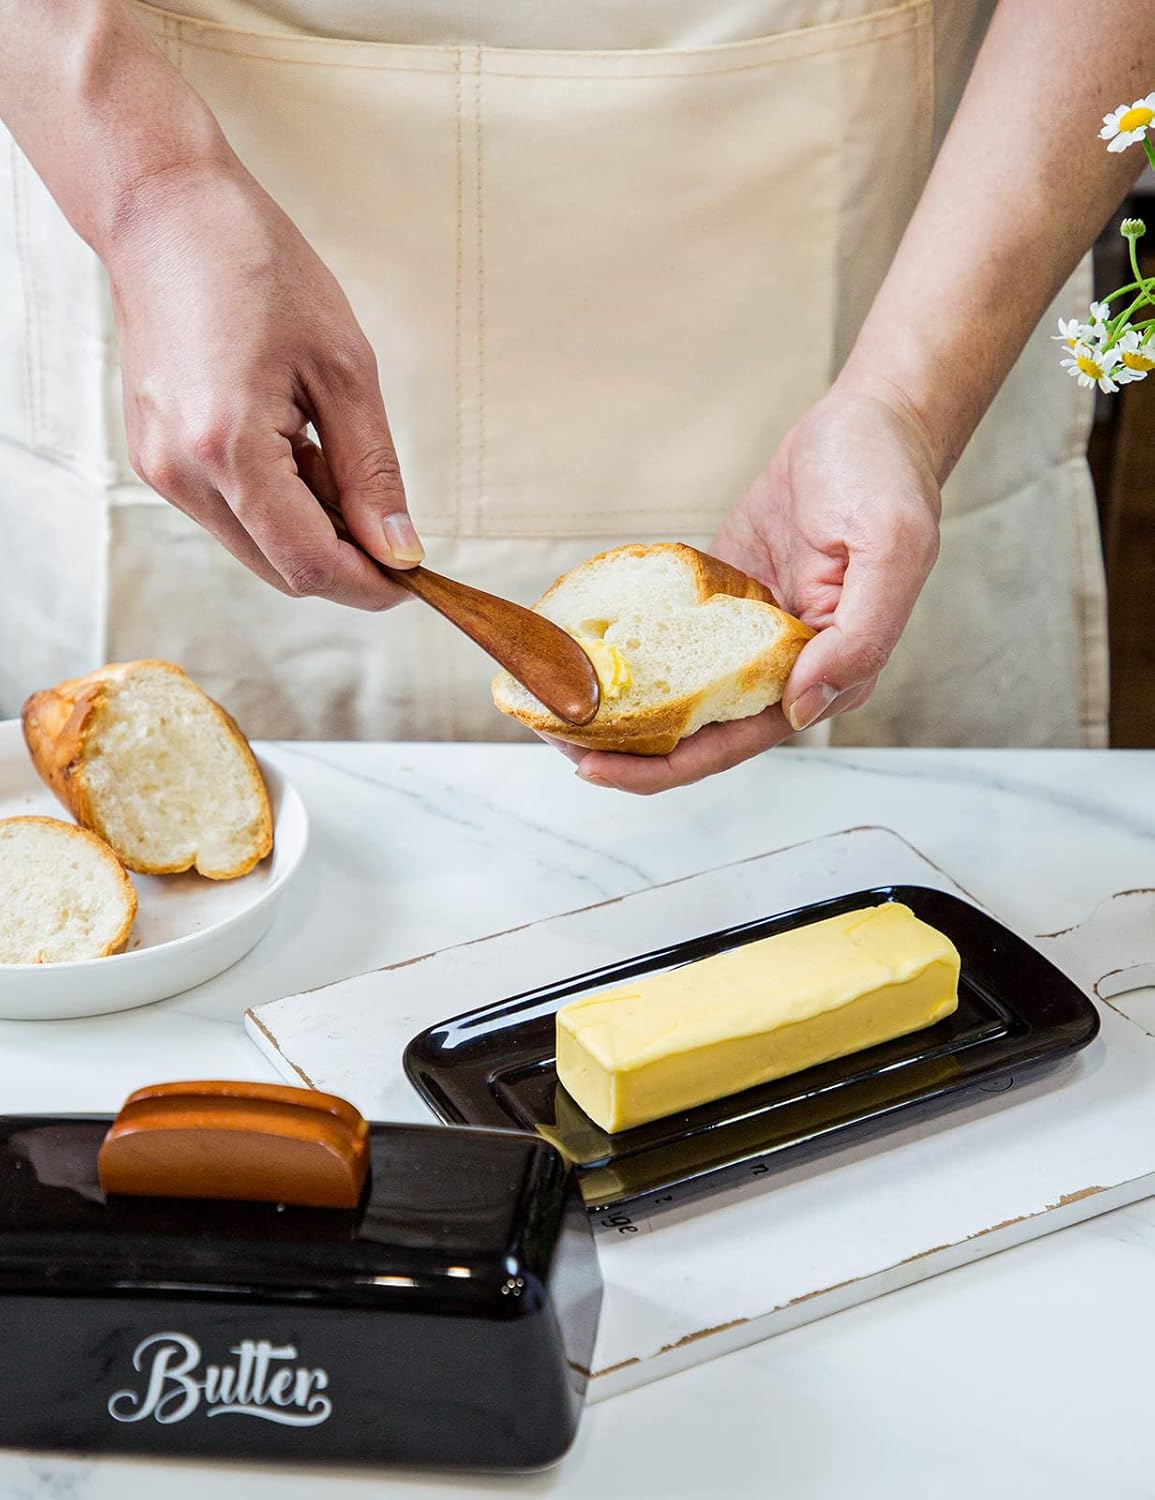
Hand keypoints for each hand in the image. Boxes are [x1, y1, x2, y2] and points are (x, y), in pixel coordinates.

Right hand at [106, 160, 421, 608]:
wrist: (165, 212)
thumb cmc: (257, 268)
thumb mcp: (344, 368)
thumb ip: (372, 472)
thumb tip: (400, 550)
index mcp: (228, 448)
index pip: (309, 564)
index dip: (370, 586)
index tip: (415, 579)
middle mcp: (182, 473)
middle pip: (282, 570)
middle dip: (347, 565)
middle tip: (395, 529)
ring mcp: (161, 470)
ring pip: (257, 548)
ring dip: (313, 532)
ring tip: (335, 458)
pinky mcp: (157, 460)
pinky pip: (232, 515)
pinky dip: (279, 506)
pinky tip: (298, 450)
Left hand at [560, 382, 941, 792]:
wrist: (869, 420)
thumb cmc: (887, 480)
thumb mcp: (890, 551)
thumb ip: (857, 638)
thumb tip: (802, 708)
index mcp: (828, 675)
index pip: (735, 741)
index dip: (664, 765)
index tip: (597, 768)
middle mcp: (784, 668)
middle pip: (694, 729)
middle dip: (623, 747)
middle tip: (551, 740)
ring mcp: (749, 636)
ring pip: (677, 691)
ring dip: (619, 705)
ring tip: (550, 703)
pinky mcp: (724, 600)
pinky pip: (670, 636)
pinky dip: (628, 648)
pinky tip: (576, 647)